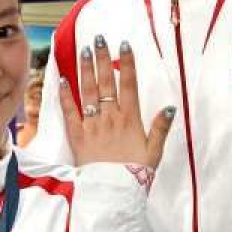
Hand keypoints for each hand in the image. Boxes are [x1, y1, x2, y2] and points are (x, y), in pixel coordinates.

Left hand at [58, 36, 174, 168]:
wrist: (112, 193)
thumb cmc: (135, 174)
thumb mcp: (154, 152)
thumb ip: (161, 128)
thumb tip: (169, 106)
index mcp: (130, 120)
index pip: (128, 85)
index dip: (127, 64)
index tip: (124, 45)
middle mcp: (110, 118)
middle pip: (106, 82)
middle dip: (102, 59)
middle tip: (99, 39)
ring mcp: (92, 125)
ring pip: (88, 92)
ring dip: (85, 69)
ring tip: (83, 50)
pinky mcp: (77, 136)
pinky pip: (70, 112)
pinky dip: (65, 95)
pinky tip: (62, 79)